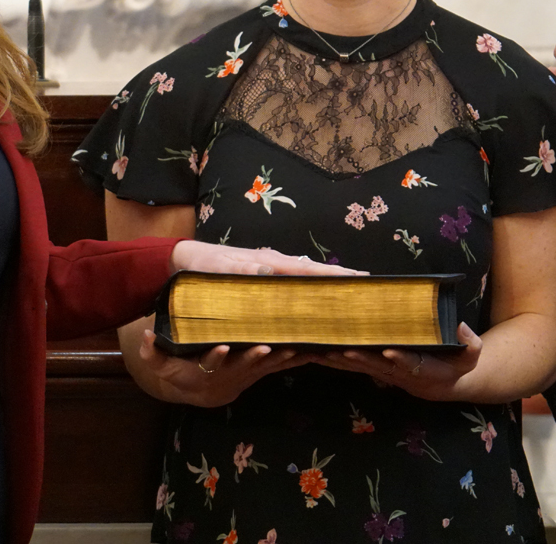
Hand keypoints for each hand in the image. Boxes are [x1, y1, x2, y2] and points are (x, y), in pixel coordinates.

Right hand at [134, 330, 315, 406]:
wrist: (205, 392)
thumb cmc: (183, 372)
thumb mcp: (163, 366)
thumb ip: (152, 353)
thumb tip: (145, 336)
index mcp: (209, 367)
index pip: (211, 361)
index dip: (215, 356)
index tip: (219, 348)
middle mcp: (232, 371)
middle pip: (245, 364)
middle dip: (255, 356)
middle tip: (264, 347)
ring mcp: (250, 371)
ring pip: (269, 365)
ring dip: (282, 358)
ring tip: (296, 348)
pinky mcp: (263, 369)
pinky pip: (283, 365)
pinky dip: (298, 358)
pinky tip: (314, 351)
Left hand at [168, 240, 365, 275]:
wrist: (186, 258)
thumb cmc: (201, 265)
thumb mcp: (218, 269)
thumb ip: (241, 270)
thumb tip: (268, 270)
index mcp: (268, 261)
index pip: (308, 269)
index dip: (334, 275)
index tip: (360, 279)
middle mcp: (274, 264)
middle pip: (314, 271)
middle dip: (341, 278)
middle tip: (369, 288)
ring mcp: (270, 269)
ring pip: (306, 277)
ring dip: (328, 283)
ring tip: (353, 292)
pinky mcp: (263, 276)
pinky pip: (292, 283)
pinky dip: (309, 287)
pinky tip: (318, 297)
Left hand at [317, 321, 481, 401]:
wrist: (442, 383)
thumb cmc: (457, 364)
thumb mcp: (470, 355)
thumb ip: (469, 343)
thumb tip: (461, 327)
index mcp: (423, 368)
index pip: (411, 363)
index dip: (401, 358)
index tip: (391, 351)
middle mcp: (398, 371)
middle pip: (377, 365)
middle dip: (361, 358)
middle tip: (345, 350)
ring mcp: (383, 371)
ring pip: (359, 367)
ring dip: (340, 360)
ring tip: (321, 352)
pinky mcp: (372, 368)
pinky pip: (350, 365)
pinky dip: (334, 360)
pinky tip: (315, 353)